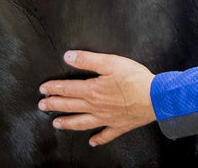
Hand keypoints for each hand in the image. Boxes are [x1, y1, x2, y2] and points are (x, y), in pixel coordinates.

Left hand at [38, 51, 156, 146]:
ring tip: (56, 123)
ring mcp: (106, 118)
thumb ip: (88, 59)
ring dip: (68, 122)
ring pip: (82, 122)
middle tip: (42, 105)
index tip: (43, 89)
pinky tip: (92, 141)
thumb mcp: (111, 62)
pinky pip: (106, 135)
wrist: (155, 98)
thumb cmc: (135, 79)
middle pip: (70, 106)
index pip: (68, 89)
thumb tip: (68, 57)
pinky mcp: (119, 126)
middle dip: (54, 105)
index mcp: (93, 90)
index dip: (54, 88)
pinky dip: (97, 139)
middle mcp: (96, 107)